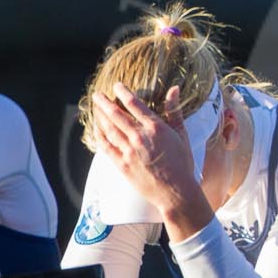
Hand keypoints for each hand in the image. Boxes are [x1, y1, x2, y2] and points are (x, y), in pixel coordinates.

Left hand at [90, 83, 212, 234]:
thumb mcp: (182, 135)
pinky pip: (105, 146)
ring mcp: (129, 151)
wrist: (176, 192)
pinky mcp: (122, 164)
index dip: (123, 93)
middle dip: (105, 102)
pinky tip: (96, 128)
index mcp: (156, 128)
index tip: (116, 86)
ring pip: (108, 129)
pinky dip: (99, 135)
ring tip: (95, 108)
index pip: (135, 105)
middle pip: (116, 115)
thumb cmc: (182, 163)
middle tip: (97, 95)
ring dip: (100, 116)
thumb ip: (174, 111)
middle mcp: (140, 138)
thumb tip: (174, 88)